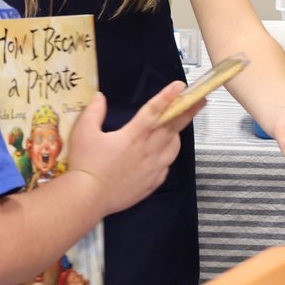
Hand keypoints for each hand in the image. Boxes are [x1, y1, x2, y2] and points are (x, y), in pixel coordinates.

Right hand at [66, 82, 196, 215]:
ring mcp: (154, 167)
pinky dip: (167, 156)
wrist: (88, 198)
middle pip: (173, 126)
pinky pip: (166, 166)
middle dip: (188, 111)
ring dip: (176, 135)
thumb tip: (99, 97)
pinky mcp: (153, 182)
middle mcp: (149, 149)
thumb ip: (93, 112)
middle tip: (200, 100)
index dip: (168, 96)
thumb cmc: (86, 164)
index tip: (180, 86)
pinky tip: (162, 155)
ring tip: (175, 128)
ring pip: (174, 147)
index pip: (155, 110)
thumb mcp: (83, 133)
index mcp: (135, 134)